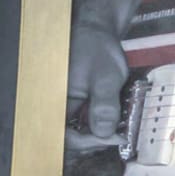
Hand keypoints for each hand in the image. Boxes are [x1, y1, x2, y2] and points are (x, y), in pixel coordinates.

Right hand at [65, 22, 128, 150]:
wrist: (97, 33)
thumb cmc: (98, 51)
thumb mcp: (106, 78)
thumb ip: (104, 105)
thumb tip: (104, 134)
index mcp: (55, 101)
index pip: (63, 135)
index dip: (87, 142)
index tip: (113, 139)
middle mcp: (56, 106)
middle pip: (68, 138)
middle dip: (93, 142)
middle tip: (118, 138)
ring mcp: (65, 106)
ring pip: (75, 132)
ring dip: (95, 137)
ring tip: (117, 134)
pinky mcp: (74, 104)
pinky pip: (81, 123)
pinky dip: (96, 128)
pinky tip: (112, 127)